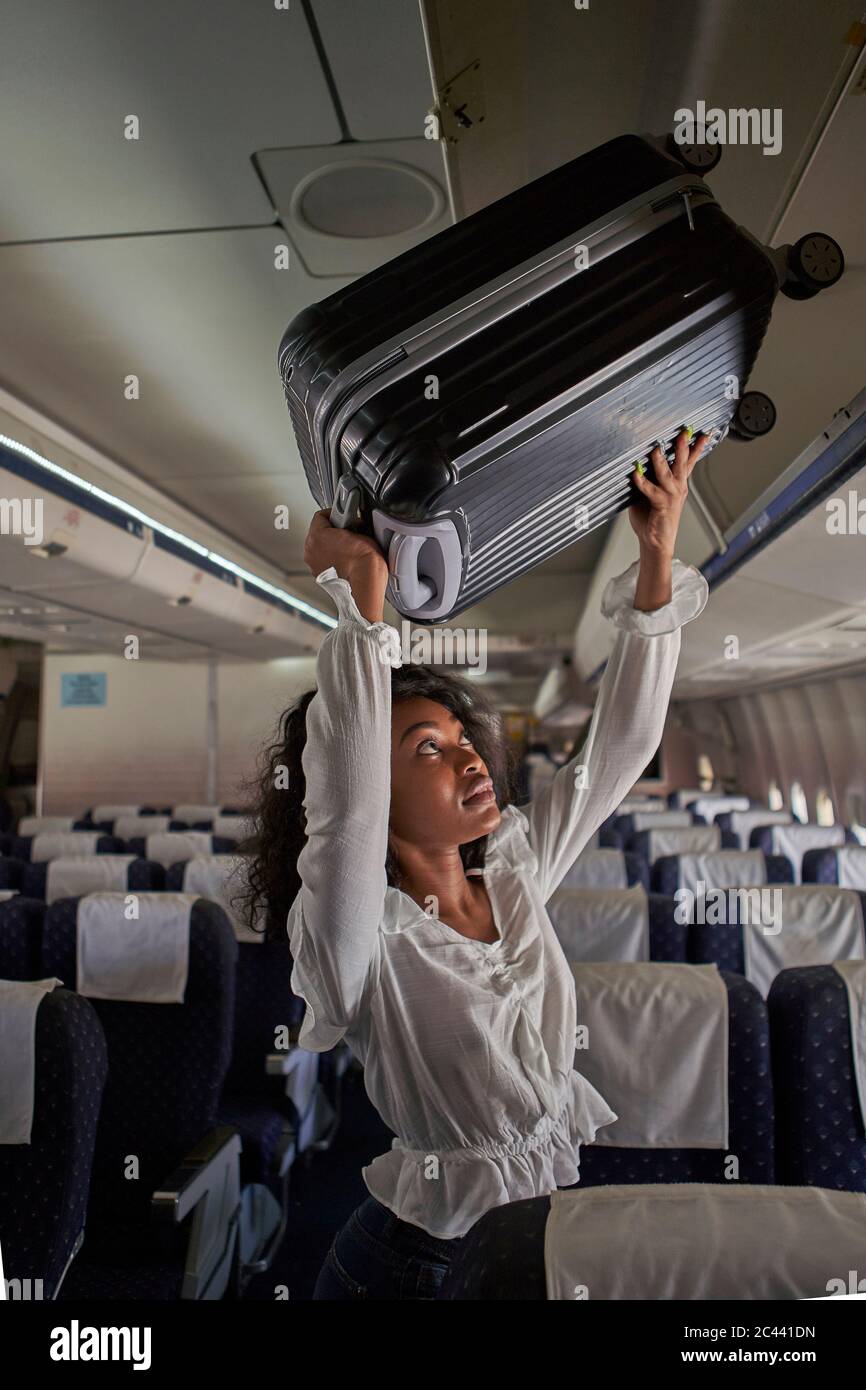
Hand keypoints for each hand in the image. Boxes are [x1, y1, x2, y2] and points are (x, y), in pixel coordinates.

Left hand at [303, 508, 387, 581]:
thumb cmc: (364, 562)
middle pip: (318, 532)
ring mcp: (314, 565)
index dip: (336, 514)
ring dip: (332, 545)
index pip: (321, 516)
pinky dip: (332, 559)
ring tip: (350, 547)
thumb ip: (351, 527)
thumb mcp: (362, 532)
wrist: (365, 584)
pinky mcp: (320, 576)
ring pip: (320, 548)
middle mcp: (311, 550)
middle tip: (350, 531)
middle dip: (334, 530)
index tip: (345, 515)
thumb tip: (353, 527)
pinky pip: (324, 561)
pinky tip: (347, 560)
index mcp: (317, 535)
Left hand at [629, 428, 709, 553]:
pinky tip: (635, 473)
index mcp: (678, 484)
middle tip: (684, 432)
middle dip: (684, 447)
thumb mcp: (651, 492)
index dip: (697, 447)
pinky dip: (642, 482)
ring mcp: (671, 496)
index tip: (704, 433)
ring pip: (668, 474)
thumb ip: (648, 477)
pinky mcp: (661, 505)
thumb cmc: (652, 517)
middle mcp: (678, 488)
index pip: (690, 461)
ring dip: (661, 461)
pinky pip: (651, 490)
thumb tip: (637, 461)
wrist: (656, 541)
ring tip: (656, 449)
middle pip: (682, 463)